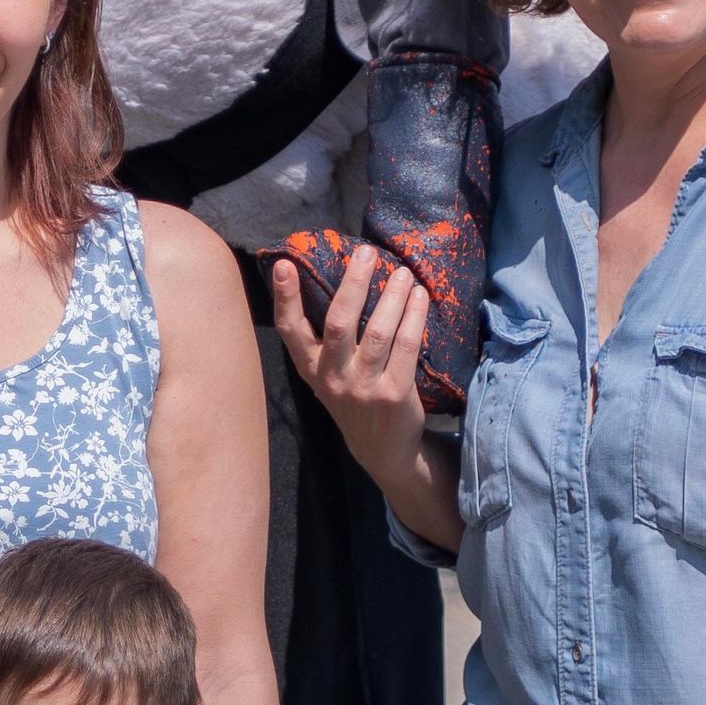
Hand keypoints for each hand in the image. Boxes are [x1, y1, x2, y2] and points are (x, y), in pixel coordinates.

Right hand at [271, 251, 440, 518]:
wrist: (383, 451)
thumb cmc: (354, 400)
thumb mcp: (328, 376)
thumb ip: (325, 340)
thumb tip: (340, 282)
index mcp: (310, 369)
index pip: (290, 330)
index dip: (285, 297)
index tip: (285, 265)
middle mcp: (332, 378)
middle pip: (338, 323)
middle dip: (353, 284)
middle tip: (367, 253)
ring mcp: (364, 387)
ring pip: (377, 332)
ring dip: (392, 297)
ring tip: (403, 272)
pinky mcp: (394, 394)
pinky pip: (406, 347)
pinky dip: (414, 317)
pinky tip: (420, 298)